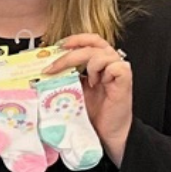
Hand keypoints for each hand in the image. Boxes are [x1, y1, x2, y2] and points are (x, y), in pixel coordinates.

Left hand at [46, 33, 134, 163]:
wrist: (106, 132)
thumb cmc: (93, 112)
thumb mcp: (74, 91)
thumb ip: (66, 77)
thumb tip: (45, 71)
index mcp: (98, 61)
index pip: (89, 40)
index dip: (75, 40)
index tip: (57, 46)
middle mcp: (109, 62)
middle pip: (92, 45)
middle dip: (70, 54)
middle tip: (53, 67)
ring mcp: (118, 69)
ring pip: (102, 53)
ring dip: (89, 65)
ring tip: (88, 82)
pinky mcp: (125, 79)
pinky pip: (115, 67)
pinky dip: (103, 72)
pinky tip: (98, 84)